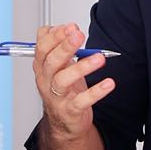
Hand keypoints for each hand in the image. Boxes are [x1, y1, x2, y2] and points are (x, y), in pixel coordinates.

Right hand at [32, 22, 113, 137]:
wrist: (64, 122)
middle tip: (79, 36)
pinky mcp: (70, 111)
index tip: (71, 27)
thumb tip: (69, 28)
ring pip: (63, 80)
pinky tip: (108, 83)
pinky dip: (96, 92)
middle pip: (51, 61)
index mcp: (42, 67)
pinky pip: (82, 101)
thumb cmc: (63, 90)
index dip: (55, 36)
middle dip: (64, 47)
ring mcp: (57, 97)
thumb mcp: (58, 66)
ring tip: (99, 58)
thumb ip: (60, 46)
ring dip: (82, 67)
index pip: (42, 47)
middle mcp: (46, 81)